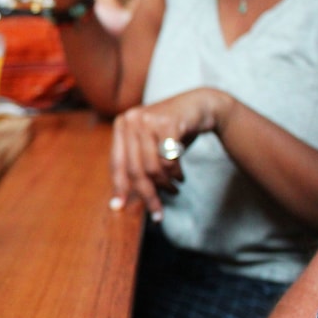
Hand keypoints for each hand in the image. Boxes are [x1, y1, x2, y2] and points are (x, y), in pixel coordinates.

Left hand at [108, 88, 233, 220]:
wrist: (201, 105)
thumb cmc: (173, 131)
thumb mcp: (150, 145)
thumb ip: (138, 166)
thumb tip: (124, 201)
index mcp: (122, 126)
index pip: (117, 163)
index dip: (119, 187)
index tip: (119, 208)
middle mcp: (131, 121)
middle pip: (135, 169)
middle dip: (148, 194)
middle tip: (157, 211)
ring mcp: (148, 120)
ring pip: (153, 167)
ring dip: (165, 184)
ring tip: (175, 187)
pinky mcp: (168, 123)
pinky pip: (169, 160)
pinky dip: (176, 173)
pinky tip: (181, 175)